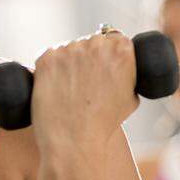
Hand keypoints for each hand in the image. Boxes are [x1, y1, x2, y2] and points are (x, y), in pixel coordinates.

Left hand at [29, 30, 139, 154]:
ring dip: (68, 63)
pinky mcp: (47, 57)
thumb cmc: (104, 124)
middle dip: (88, 58)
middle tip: (84, 83)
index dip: (108, 54)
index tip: (102, 67)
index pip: (115, 38)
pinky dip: (50, 70)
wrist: (75, 141)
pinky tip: (55, 89)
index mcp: (123, 49)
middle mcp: (96, 43)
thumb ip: (128, 75)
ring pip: (69, 50)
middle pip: (91, 42)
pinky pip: (49, 57)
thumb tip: (120, 68)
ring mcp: (70, 49)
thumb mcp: (131, 98)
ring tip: (70, 91)